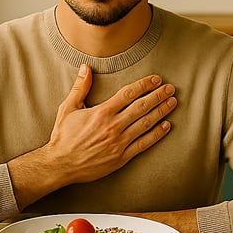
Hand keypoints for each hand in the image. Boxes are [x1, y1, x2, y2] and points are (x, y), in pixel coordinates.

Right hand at [8, 64, 176, 207]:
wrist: (61, 164)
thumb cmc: (63, 136)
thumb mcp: (67, 108)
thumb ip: (80, 87)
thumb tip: (85, 67)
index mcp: (102, 112)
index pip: (128, 93)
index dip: (144, 84)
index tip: (156, 79)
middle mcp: (113, 126)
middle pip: (142, 106)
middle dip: (158, 95)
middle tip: (170, 88)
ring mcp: (119, 142)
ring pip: (146, 123)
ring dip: (161, 111)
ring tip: (172, 102)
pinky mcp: (121, 157)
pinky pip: (143, 144)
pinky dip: (157, 134)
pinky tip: (166, 126)